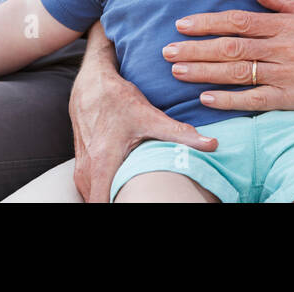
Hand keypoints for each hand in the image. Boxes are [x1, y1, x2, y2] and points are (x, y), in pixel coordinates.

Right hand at [69, 44, 216, 202]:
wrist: (91, 85)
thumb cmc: (118, 99)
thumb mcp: (151, 116)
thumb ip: (180, 133)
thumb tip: (212, 144)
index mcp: (102, 163)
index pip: (102, 204)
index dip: (122, 208)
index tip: (143, 203)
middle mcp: (87, 170)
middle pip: (100, 204)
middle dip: (121, 204)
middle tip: (147, 199)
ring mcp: (81, 170)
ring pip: (93, 198)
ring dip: (112, 199)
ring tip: (138, 196)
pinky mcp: (82, 167)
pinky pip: (90, 189)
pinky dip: (105, 192)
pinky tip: (123, 189)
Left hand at [165, 0, 293, 112]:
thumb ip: (280, 1)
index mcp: (288, 25)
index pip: (239, 21)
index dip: (207, 23)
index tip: (183, 25)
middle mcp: (286, 47)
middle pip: (231, 47)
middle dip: (195, 48)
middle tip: (167, 50)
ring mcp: (290, 75)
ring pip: (238, 73)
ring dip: (204, 72)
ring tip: (177, 70)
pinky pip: (255, 100)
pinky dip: (229, 99)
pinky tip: (206, 97)